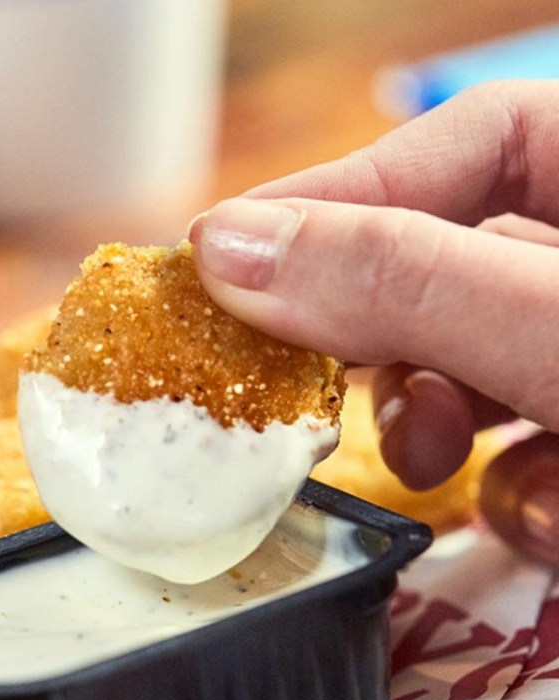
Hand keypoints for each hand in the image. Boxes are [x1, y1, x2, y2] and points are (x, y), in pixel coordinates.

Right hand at [187, 80, 558, 563]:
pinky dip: (513, 489)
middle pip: (453, 263)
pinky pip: (525, 448)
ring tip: (427, 460)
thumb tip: (226, 250)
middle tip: (291, 374)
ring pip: (480, 367)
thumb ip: (405, 283)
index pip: (469, 138)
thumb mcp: (554, 335)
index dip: (341, 192)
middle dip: (378, 331)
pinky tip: (541, 515)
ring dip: (439, 422)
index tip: (222, 259)